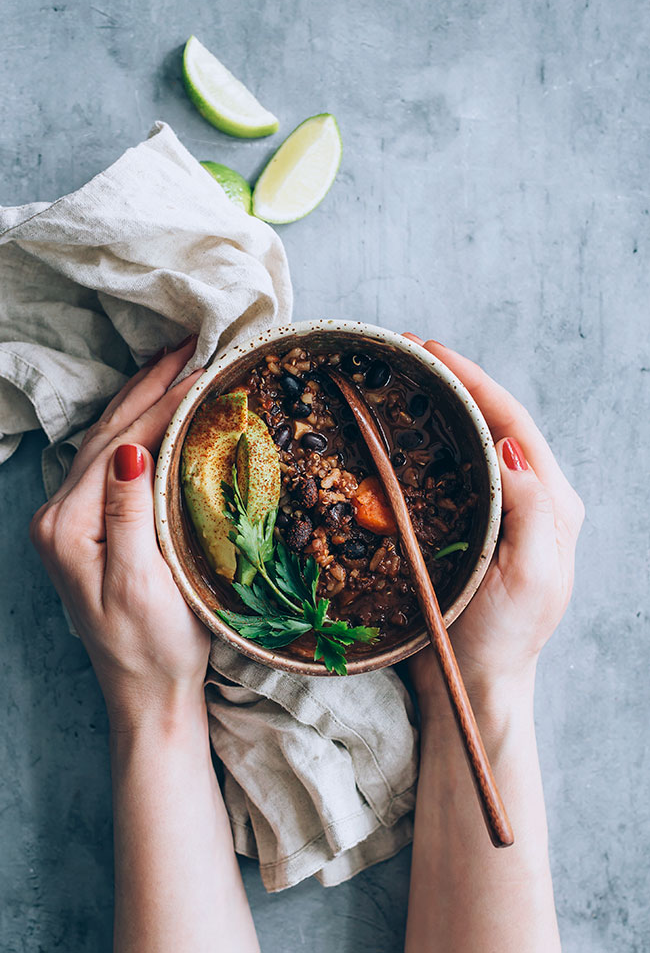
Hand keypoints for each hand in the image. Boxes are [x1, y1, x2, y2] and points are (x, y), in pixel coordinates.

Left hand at [30, 338, 208, 729]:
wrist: (146, 693)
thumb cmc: (151, 646)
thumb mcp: (139, 582)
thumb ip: (127, 514)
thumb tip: (130, 449)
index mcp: (67, 525)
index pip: (120, 444)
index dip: (162, 404)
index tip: (203, 371)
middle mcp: (59, 517)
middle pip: (106, 434)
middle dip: (148, 386)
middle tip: (188, 345)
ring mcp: (71, 523)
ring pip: (106, 443)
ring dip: (140, 401)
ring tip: (175, 367)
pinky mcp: (89, 531)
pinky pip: (111, 465)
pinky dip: (136, 431)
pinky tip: (155, 420)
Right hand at [403, 335, 583, 703]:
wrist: (477, 683)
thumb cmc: (503, 639)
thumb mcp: (531, 578)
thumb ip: (530, 511)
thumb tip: (513, 446)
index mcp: (552, 504)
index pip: (514, 424)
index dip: (473, 382)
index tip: (432, 351)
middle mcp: (531, 499)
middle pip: (494, 422)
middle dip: (454, 383)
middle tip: (408, 355)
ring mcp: (502, 511)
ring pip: (472, 442)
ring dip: (440, 407)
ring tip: (404, 380)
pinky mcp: (474, 526)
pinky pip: (453, 471)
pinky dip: (429, 442)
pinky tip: (403, 433)